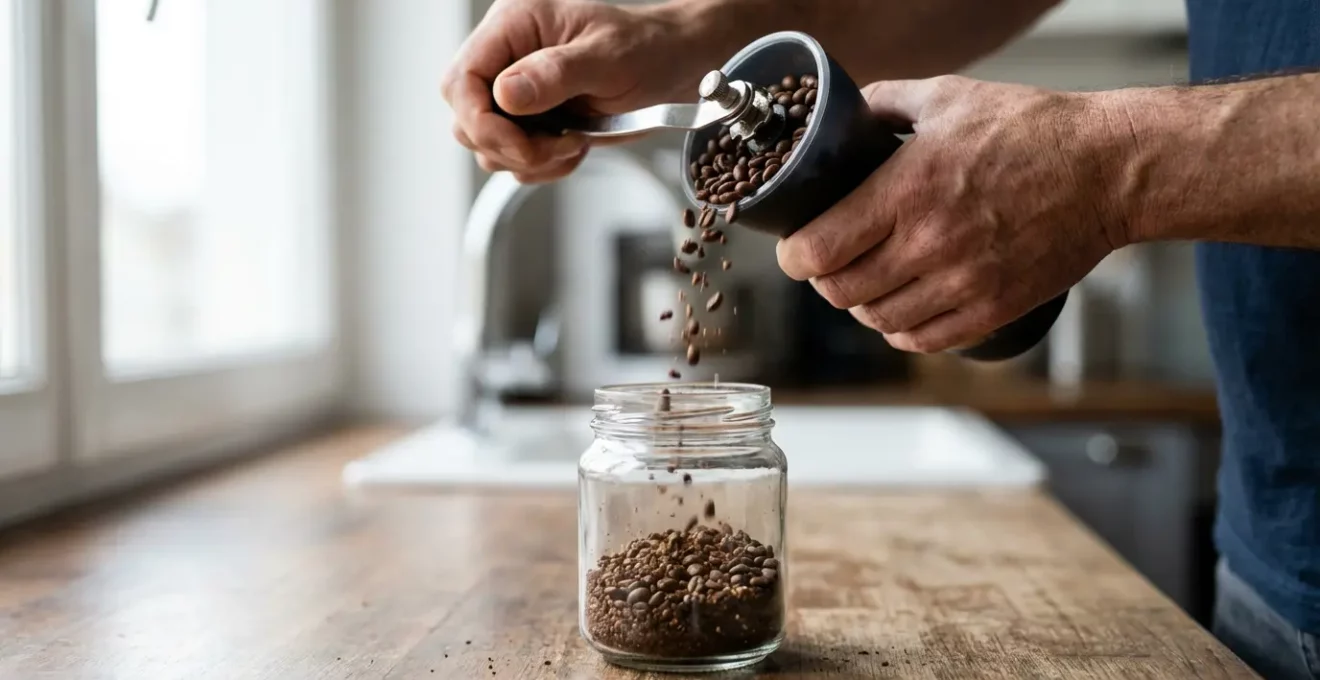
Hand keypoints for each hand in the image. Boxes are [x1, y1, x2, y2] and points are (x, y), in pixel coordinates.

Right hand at [442, 0, 706, 182]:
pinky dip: (540, 167)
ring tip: (573, 143)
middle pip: (466, 118)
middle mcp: (507, 57)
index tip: (519, 143)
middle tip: (558, 145)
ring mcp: (517, 92)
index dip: (480, 120)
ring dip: (528, 159)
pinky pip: (512, 159)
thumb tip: (506, 93)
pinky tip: (573, 148)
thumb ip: (555, 74)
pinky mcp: (531, 121)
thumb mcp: (608, 57)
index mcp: (515, 24)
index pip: (461, 79)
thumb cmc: (649, 48)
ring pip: (486, 144)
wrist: (675, 67)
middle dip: (508, 145)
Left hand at [776, 75, 1131, 352]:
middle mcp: (928, 243)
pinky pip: (923, 341)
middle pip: (840, 292)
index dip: (794, 256)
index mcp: (907, 190)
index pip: (818, 249)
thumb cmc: (1031, 130)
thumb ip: (886, 104)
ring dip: (862, 306)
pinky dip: (902, 331)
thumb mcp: (949, 97)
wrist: (1108, 170)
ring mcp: (962, 282)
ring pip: (878, 320)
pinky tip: (903, 310)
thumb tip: (847, 116)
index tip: (796, 250)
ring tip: (868, 284)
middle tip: (830, 264)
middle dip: (824, 280)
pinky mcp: (992, 309)